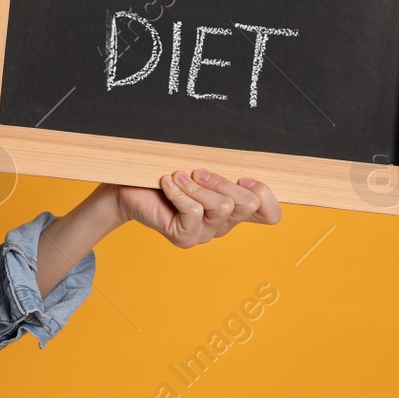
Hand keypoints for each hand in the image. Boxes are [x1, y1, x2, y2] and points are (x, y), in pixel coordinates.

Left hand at [114, 170, 280, 247]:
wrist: (129, 189)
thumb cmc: (166, 175)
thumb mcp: (200, 168)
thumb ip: (222, 169)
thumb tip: (240, 159)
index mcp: (233, 209)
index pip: (270, 214)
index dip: (264, 194)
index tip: (242, 176)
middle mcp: (223, 225)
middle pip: (246, 204)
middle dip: (223, 181)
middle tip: (199, 171)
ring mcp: (204, 234)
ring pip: (220, 207)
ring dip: (197, 185)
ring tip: (178, 175)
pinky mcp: (184, 238)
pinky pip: (194, 212)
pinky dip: (179, 191)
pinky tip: (167, 182)